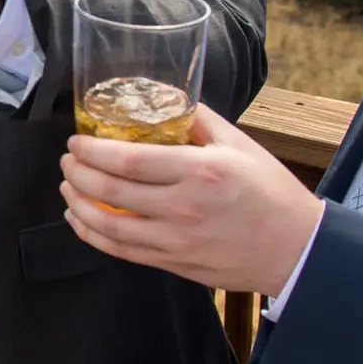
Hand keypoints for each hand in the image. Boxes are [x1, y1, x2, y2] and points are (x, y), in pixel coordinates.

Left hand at [59, 106, 324, 295]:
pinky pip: (123, 252)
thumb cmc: (270, 192)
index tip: (77, 142)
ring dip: (78, 205)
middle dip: (78, 174)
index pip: (130, 161)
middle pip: (111, 192)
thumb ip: (197, 121)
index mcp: (200, 171)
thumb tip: (163, 100)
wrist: (295, 249)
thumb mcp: (239, 144)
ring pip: (109, 227)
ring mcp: (176, 240)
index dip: (93, 151)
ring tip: (67, 186)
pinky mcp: (175, 263)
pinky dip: (94, 236)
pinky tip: (81, 220)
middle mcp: (183, 208)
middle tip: (68, 160)